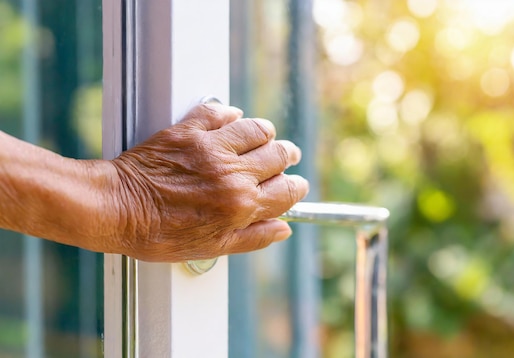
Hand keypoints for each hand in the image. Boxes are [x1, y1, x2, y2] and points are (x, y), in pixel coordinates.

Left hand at [105, 103, 308, 261]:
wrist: (117, 210)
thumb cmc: (159, 234)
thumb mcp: (211, 247)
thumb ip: (252, 238)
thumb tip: (283, 229)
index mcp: (241, 206)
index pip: (286, 191)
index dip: (296, 187)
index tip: (295, 185)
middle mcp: (232, 175)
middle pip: (279, 155)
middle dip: (287, 156)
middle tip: (286, 157)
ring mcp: (211, 149)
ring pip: (257, 129)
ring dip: (265, 134)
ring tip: (263, 138)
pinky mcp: (189, 131)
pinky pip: (220, 113)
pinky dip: (230, 115)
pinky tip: (231, 121)